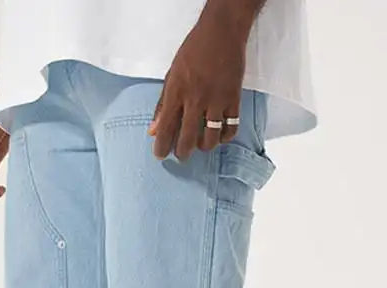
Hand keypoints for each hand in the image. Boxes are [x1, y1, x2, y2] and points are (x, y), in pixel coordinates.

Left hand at [148, 0, 259, 160]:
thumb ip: (162, 104)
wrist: (221, 33)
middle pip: (187, 138)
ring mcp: (216, 101)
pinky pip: (230, 128)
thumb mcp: (171, 75)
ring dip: (203, 147)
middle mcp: (195, 99)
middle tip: (181, 155)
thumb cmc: (194, 51)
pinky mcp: (233, 99)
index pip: (165, 128)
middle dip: (182, 152)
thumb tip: (152, 130)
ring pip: (209, 138)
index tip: (160, 155)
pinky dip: (224, 137)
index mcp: (176, 92)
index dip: (161, 146)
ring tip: (200, 145)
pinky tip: (219, 135)